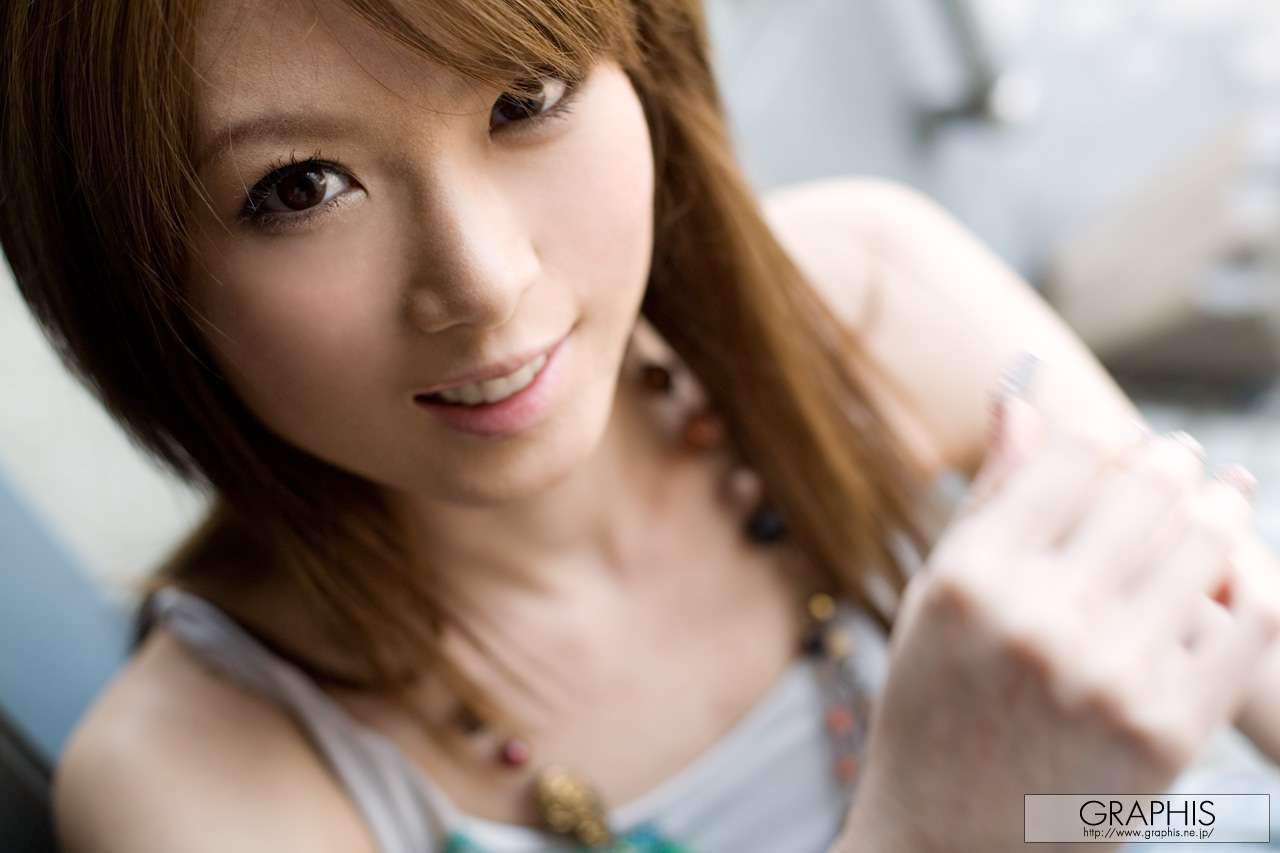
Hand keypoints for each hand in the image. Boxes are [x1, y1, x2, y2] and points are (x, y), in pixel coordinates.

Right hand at [833, 393, 1279, 852]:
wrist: (954, 840)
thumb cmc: (937, 706)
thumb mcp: (937, 595)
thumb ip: (987, 495)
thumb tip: (1020, 392)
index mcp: (971, 577)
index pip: (1074, 458)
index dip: (1106, 442)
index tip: (1121, 448)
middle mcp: (1040, 618)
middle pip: (1147, 490)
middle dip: (1171, 464)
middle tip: (1181, 461)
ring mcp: (1110, 675)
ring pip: (1204, 543)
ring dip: (1220, 508)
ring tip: (1218, 500)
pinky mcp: (1167, 728)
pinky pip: (1244, 620)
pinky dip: (1246, 582)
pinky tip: (1232, 570)